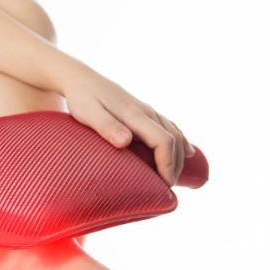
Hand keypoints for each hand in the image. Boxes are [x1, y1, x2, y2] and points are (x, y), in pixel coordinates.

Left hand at [61, 66, 195, 186]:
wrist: (81, 79)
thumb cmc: (82, 98)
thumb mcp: (89, 114)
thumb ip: (107, 127)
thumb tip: (126, 141)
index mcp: (136, 115)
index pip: (163, 141)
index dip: (168, 164)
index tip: (165, 185)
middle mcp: (146, 113)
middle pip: (173, 140)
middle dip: (175, 165)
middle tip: (167, 190)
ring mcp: (147, 111)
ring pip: (174, 133)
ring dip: (179, 156)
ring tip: (174, 178)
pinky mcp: (144, 112)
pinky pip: (169, 127)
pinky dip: (181, 141)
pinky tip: (188, 151)